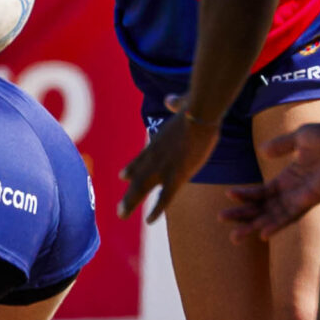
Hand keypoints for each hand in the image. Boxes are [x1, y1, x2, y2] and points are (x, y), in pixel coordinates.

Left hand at [121, 101, 219, 222]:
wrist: (199, 115)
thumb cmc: (195, 108)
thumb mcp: (182, 104)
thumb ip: (175, 104)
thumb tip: (171, 99)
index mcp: (156, 143)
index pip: (140, 159)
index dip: (131, 169)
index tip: (123, 176)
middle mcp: (154, 158)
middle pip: (137, 179)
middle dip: (128, 195)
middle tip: (120, 210)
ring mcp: (163, 168)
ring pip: (142, 190)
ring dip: (131, 203)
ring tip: (121, 215)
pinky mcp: (176, 177)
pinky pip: (164, 198)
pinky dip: (156, 210)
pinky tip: (149, 220)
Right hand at [221, 120, 319, 239]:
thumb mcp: (300, 138)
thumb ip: (281, 145)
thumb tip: (263, 150)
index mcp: (289, 177)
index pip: (262, 192)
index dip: (246, 195)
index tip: (228, 194)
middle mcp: (293, 191)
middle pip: (263, 208)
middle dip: (243, 215)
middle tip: (222, 221)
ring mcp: (302, 197)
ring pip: (273, 216)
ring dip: (254, 225)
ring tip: (234, 236)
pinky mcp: (311, 199)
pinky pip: (291, 216)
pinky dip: (277, 225)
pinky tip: (263, 234)